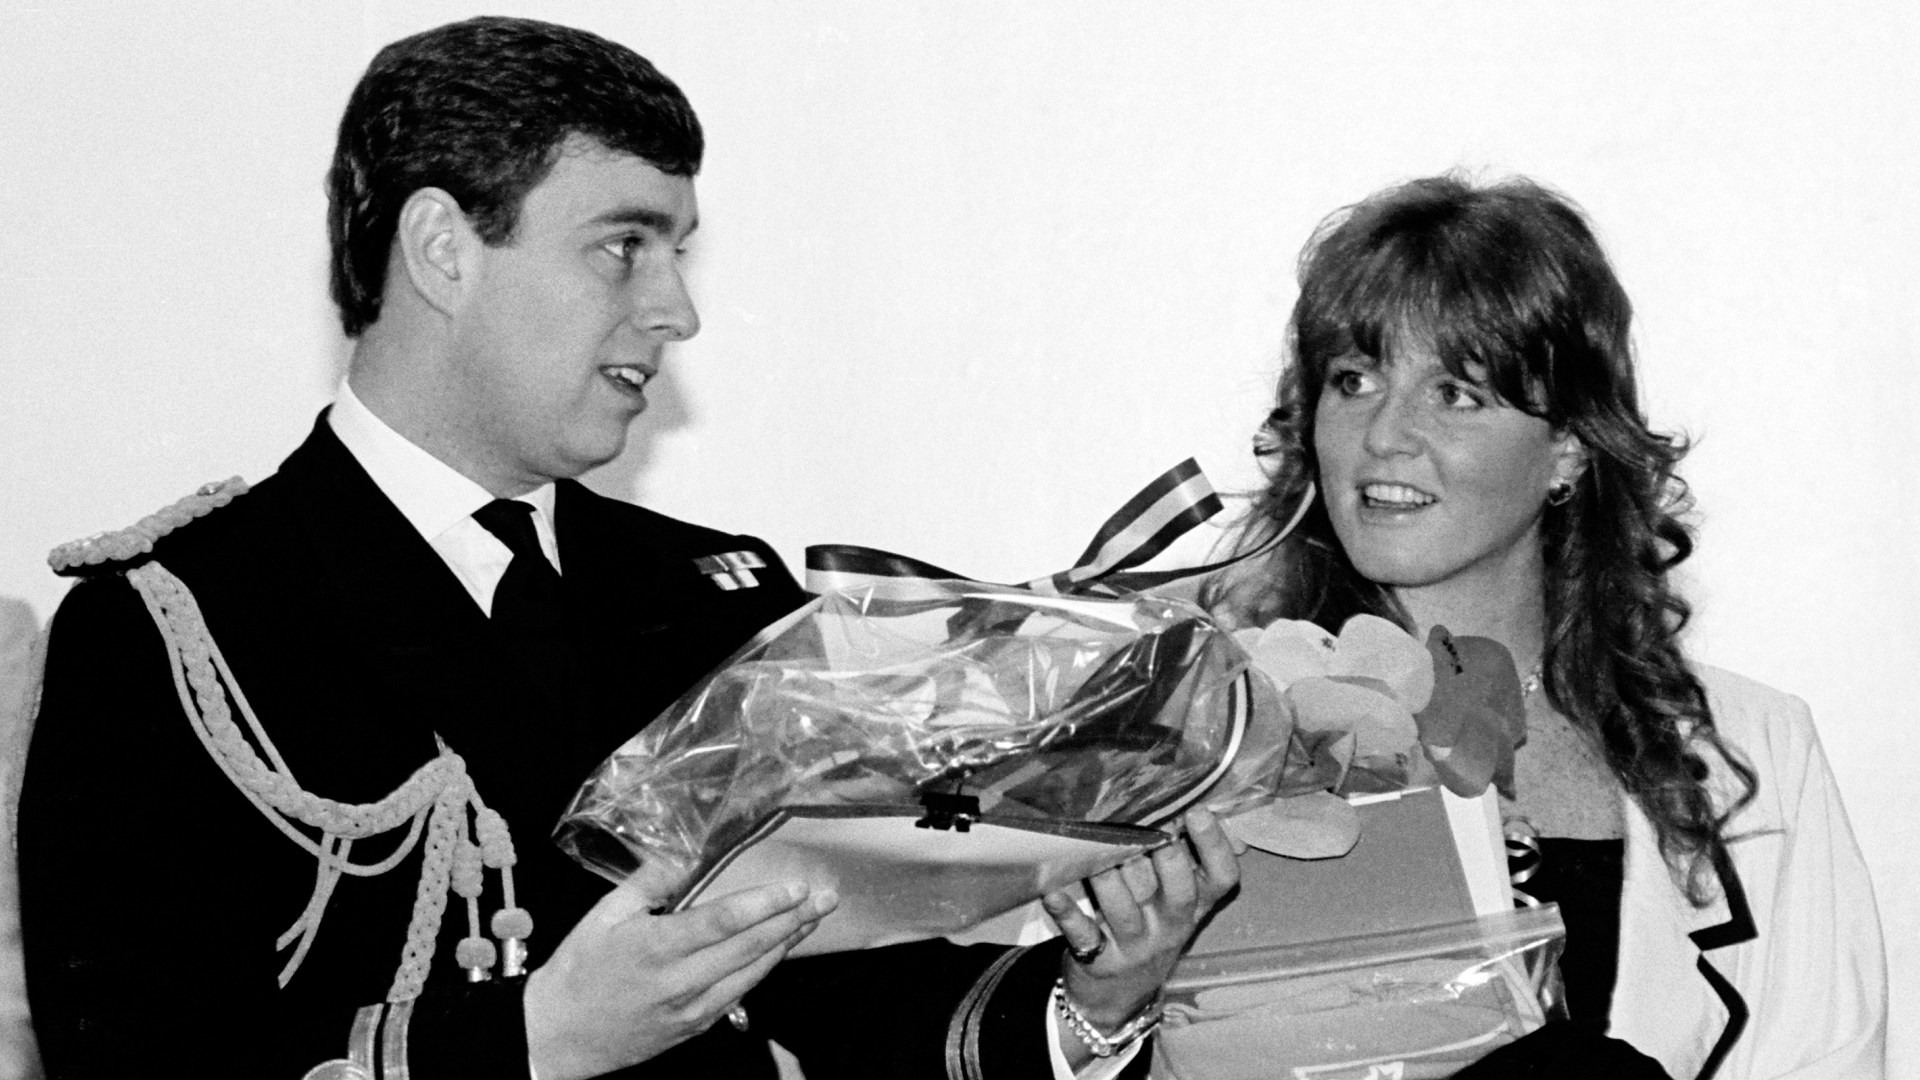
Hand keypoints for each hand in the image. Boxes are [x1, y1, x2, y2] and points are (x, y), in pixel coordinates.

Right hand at [524, 878, 837, 1079]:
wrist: (559, 1035)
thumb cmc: (578, 971)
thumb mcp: (603, 915)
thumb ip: (647, 882)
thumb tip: (681, 854)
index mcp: (656, 947)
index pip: (723, 921)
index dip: (765, 903)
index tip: (796, 886)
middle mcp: (680, 980)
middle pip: (750, 947)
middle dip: (793, 920)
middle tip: (826, 898)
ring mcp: (691, 1008)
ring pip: (752, 972)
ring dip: (787, 943)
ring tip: (814, 919)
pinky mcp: (694, 1026)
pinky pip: (739, 994)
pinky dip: (764, 969)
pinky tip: (780, 950)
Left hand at [1041, 807, 1237, 1050]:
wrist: (1120, 996)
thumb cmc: (1149, 926)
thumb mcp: (1177, 901)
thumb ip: (1186, 857)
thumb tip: (1200, 805)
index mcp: (1196, 905)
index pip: (1222, 878)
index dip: (1215, 845)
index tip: (1197, 811)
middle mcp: (1171, 925)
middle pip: (1179, 893)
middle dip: (1167, 859)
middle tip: (1151, 829)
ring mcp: (1135, 945)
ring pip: (1124, 908)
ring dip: (1109, 877)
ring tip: (1097, 847)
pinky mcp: (1099, 958)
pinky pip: (1082, 933)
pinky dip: (1066, 911)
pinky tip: (1053, 890)